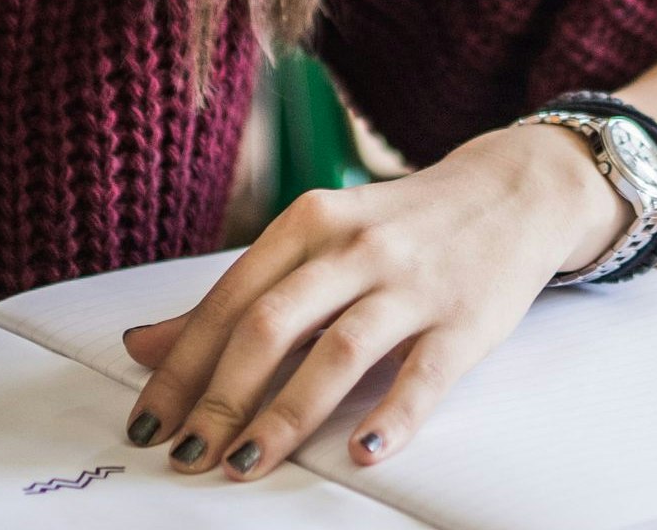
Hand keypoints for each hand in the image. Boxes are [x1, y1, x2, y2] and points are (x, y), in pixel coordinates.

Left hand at [124, 124, 622, 479]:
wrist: (512, 191)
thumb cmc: (398, 227)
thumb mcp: (315, 242)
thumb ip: (238, 295)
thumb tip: (143, 345)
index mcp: (308, 224)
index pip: (229, 301)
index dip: (182, 366)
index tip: (148, 422)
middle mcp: (355, 248)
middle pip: (270, 326)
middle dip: (219, 399)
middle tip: (187, 456)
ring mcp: (412, 283)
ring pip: (337, 352)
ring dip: (285, 415)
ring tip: (243, 464)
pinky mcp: (464, 320)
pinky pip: (423, 374)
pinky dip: (393, 417)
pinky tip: (363, 453)